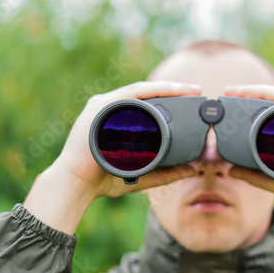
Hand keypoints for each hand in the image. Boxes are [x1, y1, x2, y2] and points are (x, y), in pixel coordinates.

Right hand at [24, 81, 200, 233]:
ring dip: (167, 87)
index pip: (147, 104)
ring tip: (189, 88)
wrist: (76, 185)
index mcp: (117, 120)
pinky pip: (130, 94)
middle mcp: (110, 109)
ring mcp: (104, 106)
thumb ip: (165, 173)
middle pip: (146, 94)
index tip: (193, 98)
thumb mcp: (142, 175)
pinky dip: (150, 90)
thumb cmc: (103, 180)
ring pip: (141, 90)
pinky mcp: (100, 107)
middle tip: (198, 90)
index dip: (171, 98)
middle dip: (174, 90)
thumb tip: (191, 170)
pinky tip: (168, 89)